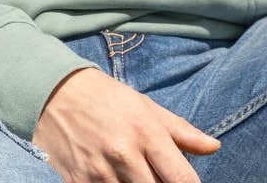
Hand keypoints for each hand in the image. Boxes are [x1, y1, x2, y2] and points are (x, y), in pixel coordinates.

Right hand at [34, 68, 218, 182]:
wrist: (52, 92)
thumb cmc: (105, 98)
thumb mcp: (145, 106)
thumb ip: (181, 131)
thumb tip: (213, 147)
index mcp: (146, 132)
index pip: (182, 179)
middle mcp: (124, 154)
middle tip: (157, 176)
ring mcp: (99, 172)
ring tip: (134, 173)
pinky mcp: (77, 182)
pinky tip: (115, 178)